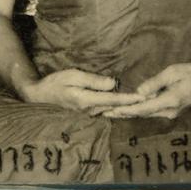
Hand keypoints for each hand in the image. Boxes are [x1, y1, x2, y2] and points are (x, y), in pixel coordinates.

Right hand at [21, 69, 145, 112]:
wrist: (38, 96)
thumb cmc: (55, 83)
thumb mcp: (73, 76)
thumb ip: (93, 81)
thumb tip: (113, 84)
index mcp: (87, 101)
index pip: (114, 100)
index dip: (130, 99)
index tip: (144, 97)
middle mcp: (90, 111)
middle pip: (115, 108)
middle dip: (132, 106)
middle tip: (151, 101)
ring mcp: (88, 114)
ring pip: (112, 111)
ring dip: (126, 108)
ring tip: (143, 103)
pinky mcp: (87, 113)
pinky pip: (105, 111)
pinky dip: (117, 108)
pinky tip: (126, 106)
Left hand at [100, 63, 190, 119]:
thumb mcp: (174, 71)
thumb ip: (156, 82)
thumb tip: (139, 92)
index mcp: (169, 101)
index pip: (143, 108)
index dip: (126, 109)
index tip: (111, 110)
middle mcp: (169, 112)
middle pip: (141, 115)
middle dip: (122, 113)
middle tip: (103, 112)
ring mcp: (172, 114)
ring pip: (146, 115)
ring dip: (128, 114)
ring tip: (111, 112)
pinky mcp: (173, 112)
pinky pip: (152, 113)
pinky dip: (138, 112)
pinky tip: (128, 111)